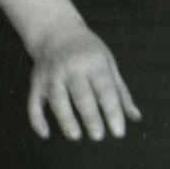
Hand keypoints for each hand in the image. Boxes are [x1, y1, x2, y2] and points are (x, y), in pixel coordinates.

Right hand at [25, 25, 137, 142]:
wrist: (56, 32)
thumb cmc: (89, 52)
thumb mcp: (109, 64)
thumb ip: (121, 92)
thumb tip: (136, 118)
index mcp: (94, 63)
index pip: (105, 91)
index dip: (112, 112)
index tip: (119, 132)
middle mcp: (72, 69)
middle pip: (82, 96)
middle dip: (90, 118)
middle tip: (99, 137)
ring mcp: (51, 76)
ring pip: (57, 101)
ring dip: (66, 119)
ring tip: (76, 136)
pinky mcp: (36, 83)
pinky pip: (33, 104)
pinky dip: (37, 120)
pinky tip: (46, 134)